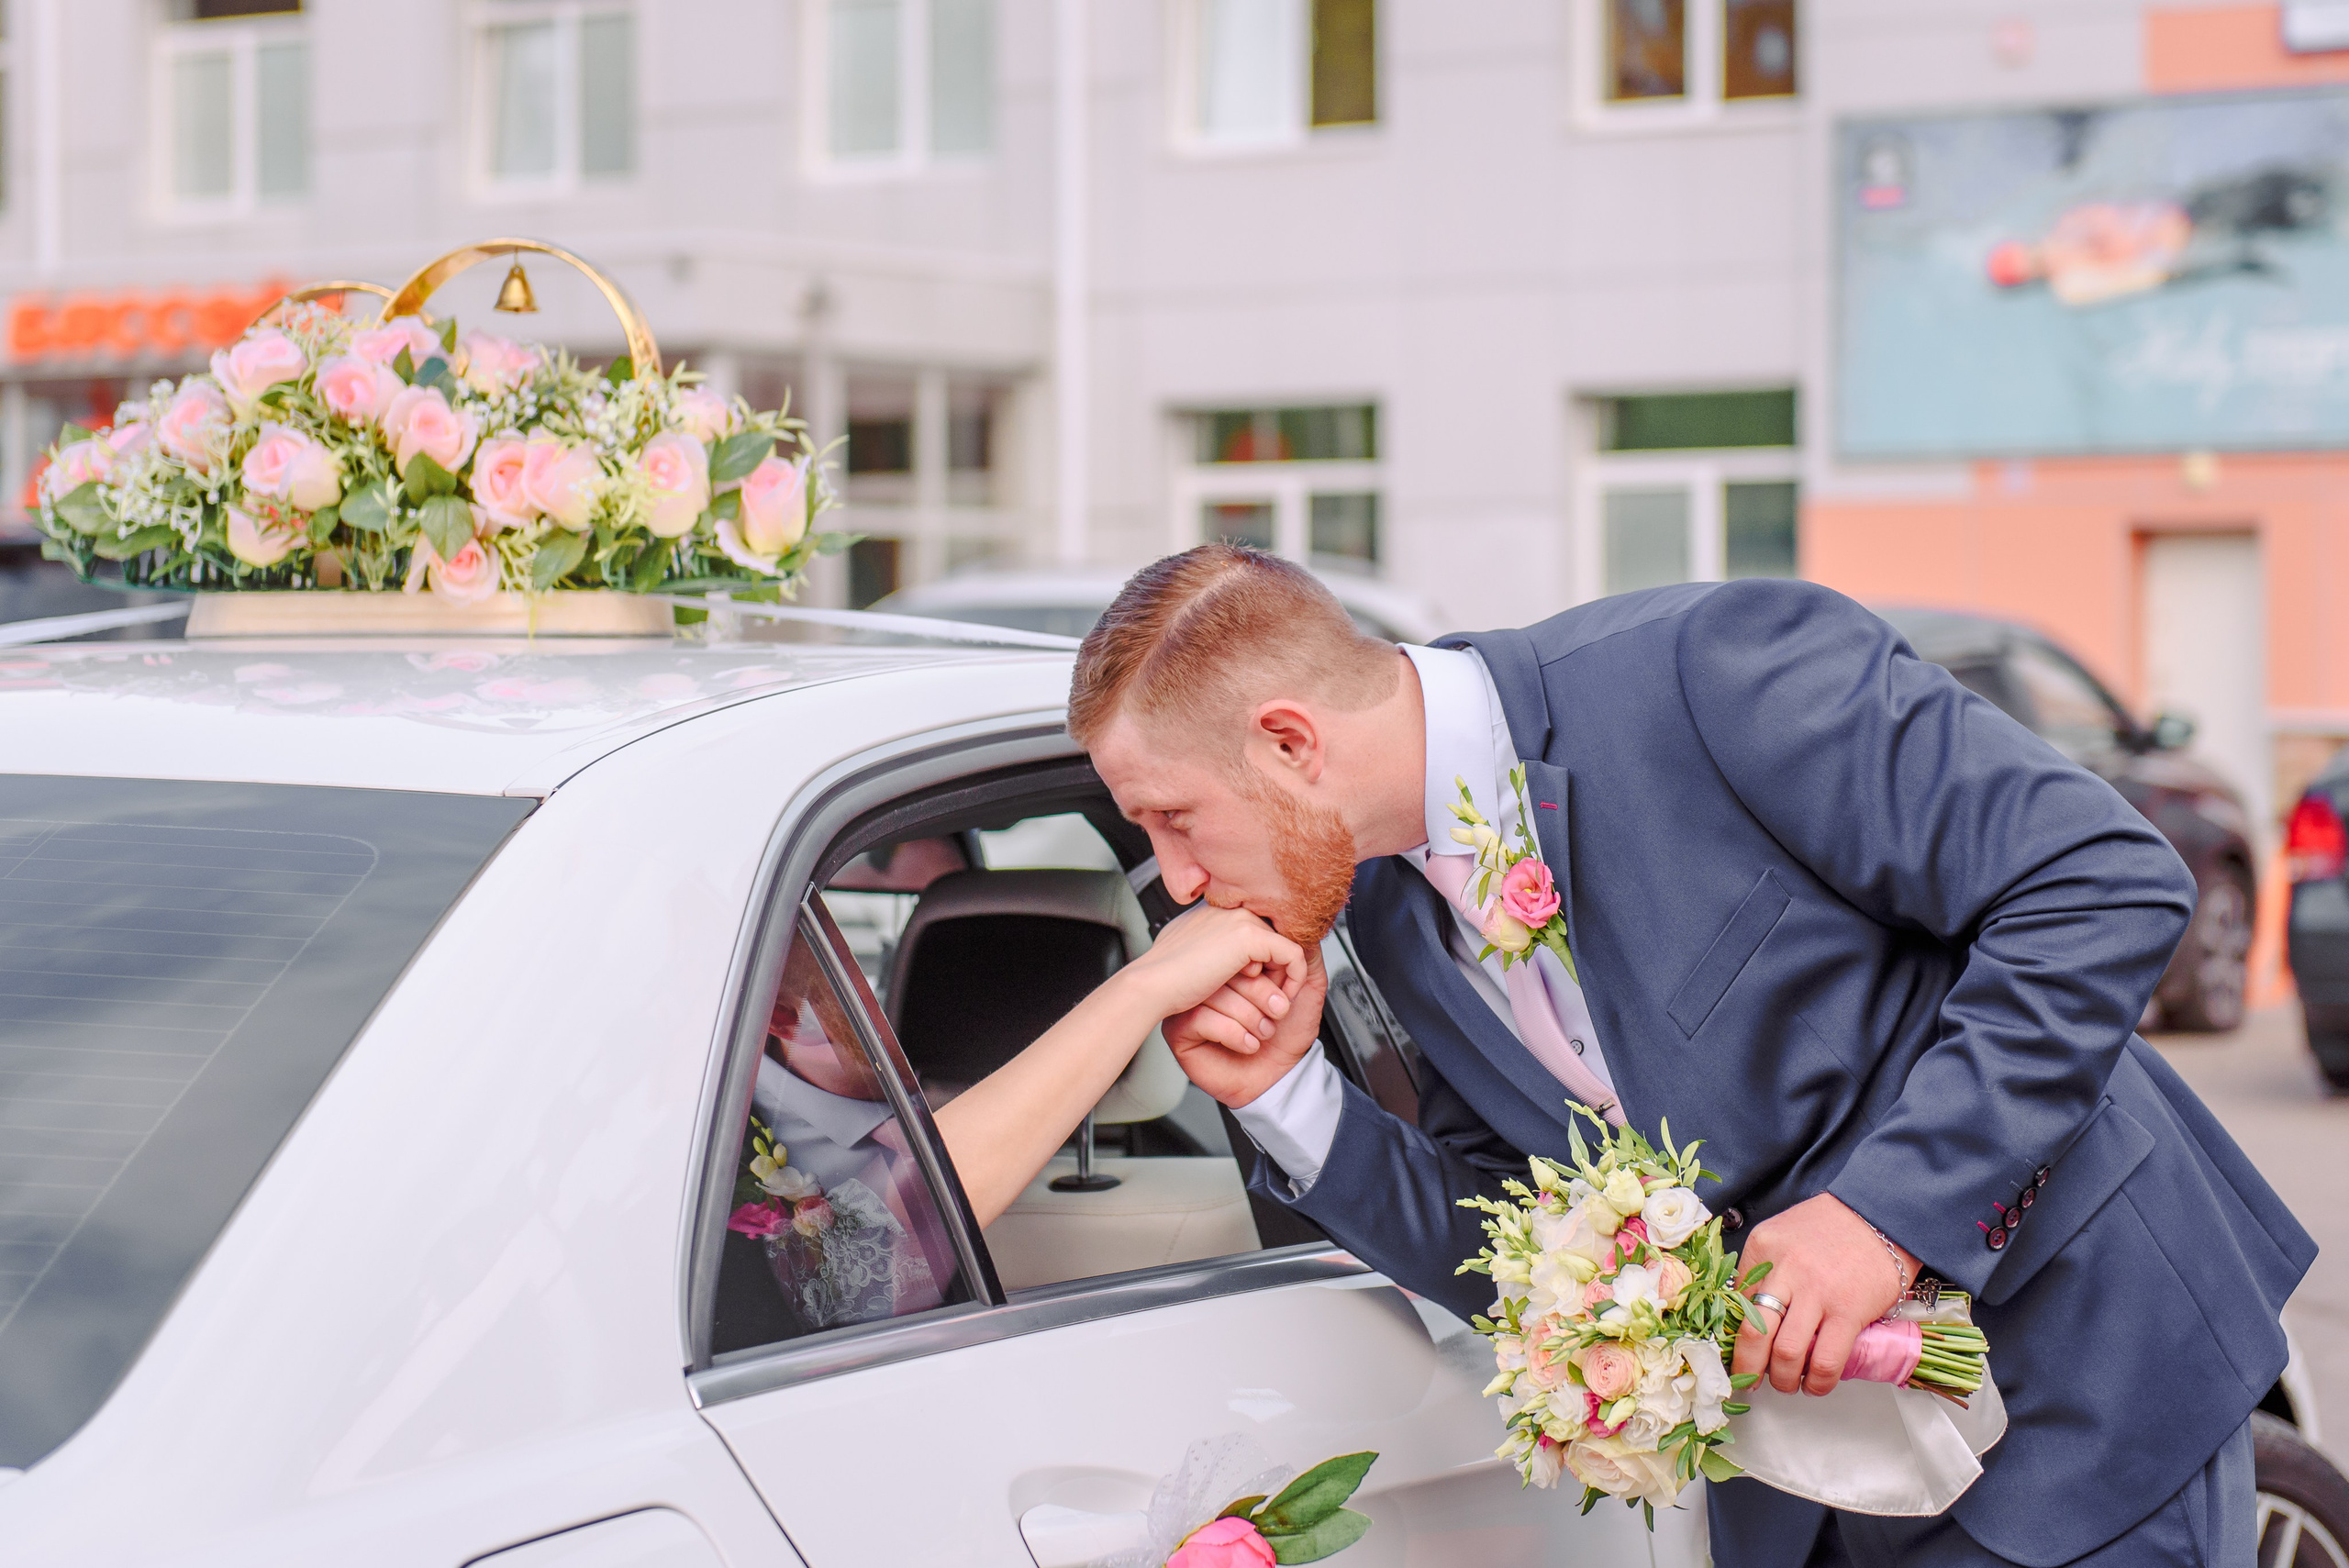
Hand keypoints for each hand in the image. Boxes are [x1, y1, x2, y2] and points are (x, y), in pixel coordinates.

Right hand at [1120, 903, 1308, 1025]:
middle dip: (1280, 978)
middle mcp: (1228, 912)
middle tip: (1275, 1008)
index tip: (1265, 993)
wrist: (1150, 991)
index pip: (1259, 932)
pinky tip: (1279, 1004)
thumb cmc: (1166, 982)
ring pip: (1284, 950)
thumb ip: (1222, 951)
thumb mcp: (1200, 960)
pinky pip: (1293, 956)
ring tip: (1273, 1013)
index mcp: (1215, 915)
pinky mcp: (1247, 935)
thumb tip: (1250, 960)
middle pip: (1276, 941)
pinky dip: (1293, 982)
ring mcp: (1238, 920)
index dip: (1267, 966)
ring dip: (1283, 986)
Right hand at [1165, 945, 1327, 1108]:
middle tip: (1276, 1014)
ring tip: (1262, 1031)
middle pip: (1231, 966)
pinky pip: (1205, 1018)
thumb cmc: (1286, 1034)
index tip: (1282, 988)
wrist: (1279, 1077)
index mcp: (1231, 957)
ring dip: (1252, 1019)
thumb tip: (1294, 925)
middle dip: (1265, 997)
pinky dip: (1236, 1035)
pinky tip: (1245, 1044)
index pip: (1245, 943)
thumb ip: (1305, 951)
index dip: (1268, 970)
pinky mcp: (1179, 1026)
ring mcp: (1189, 1000)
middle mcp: (1206, 974)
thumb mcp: (1308, 985)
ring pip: (1219, 992)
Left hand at [1733, 1193, 1918, 1395]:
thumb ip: (1763, 1269)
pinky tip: (1815, 1384)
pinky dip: (1818, 1382)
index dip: (1734, 1334)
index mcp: (1763, 1247)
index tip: (1738, 1351)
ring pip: (1786, 1353)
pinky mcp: (1849, 1312)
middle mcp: (1785, 1269)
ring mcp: (1817, 1293)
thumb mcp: (1783, 1235)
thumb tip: (1747, 1313)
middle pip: (1752, 1333)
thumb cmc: (1831, 1227)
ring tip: (1786, 1384)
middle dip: (1746, 1368)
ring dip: (1782, 1380)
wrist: (1881, 1214)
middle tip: (1747, 1382)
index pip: (1735, 1302)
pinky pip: (1826, 1361)